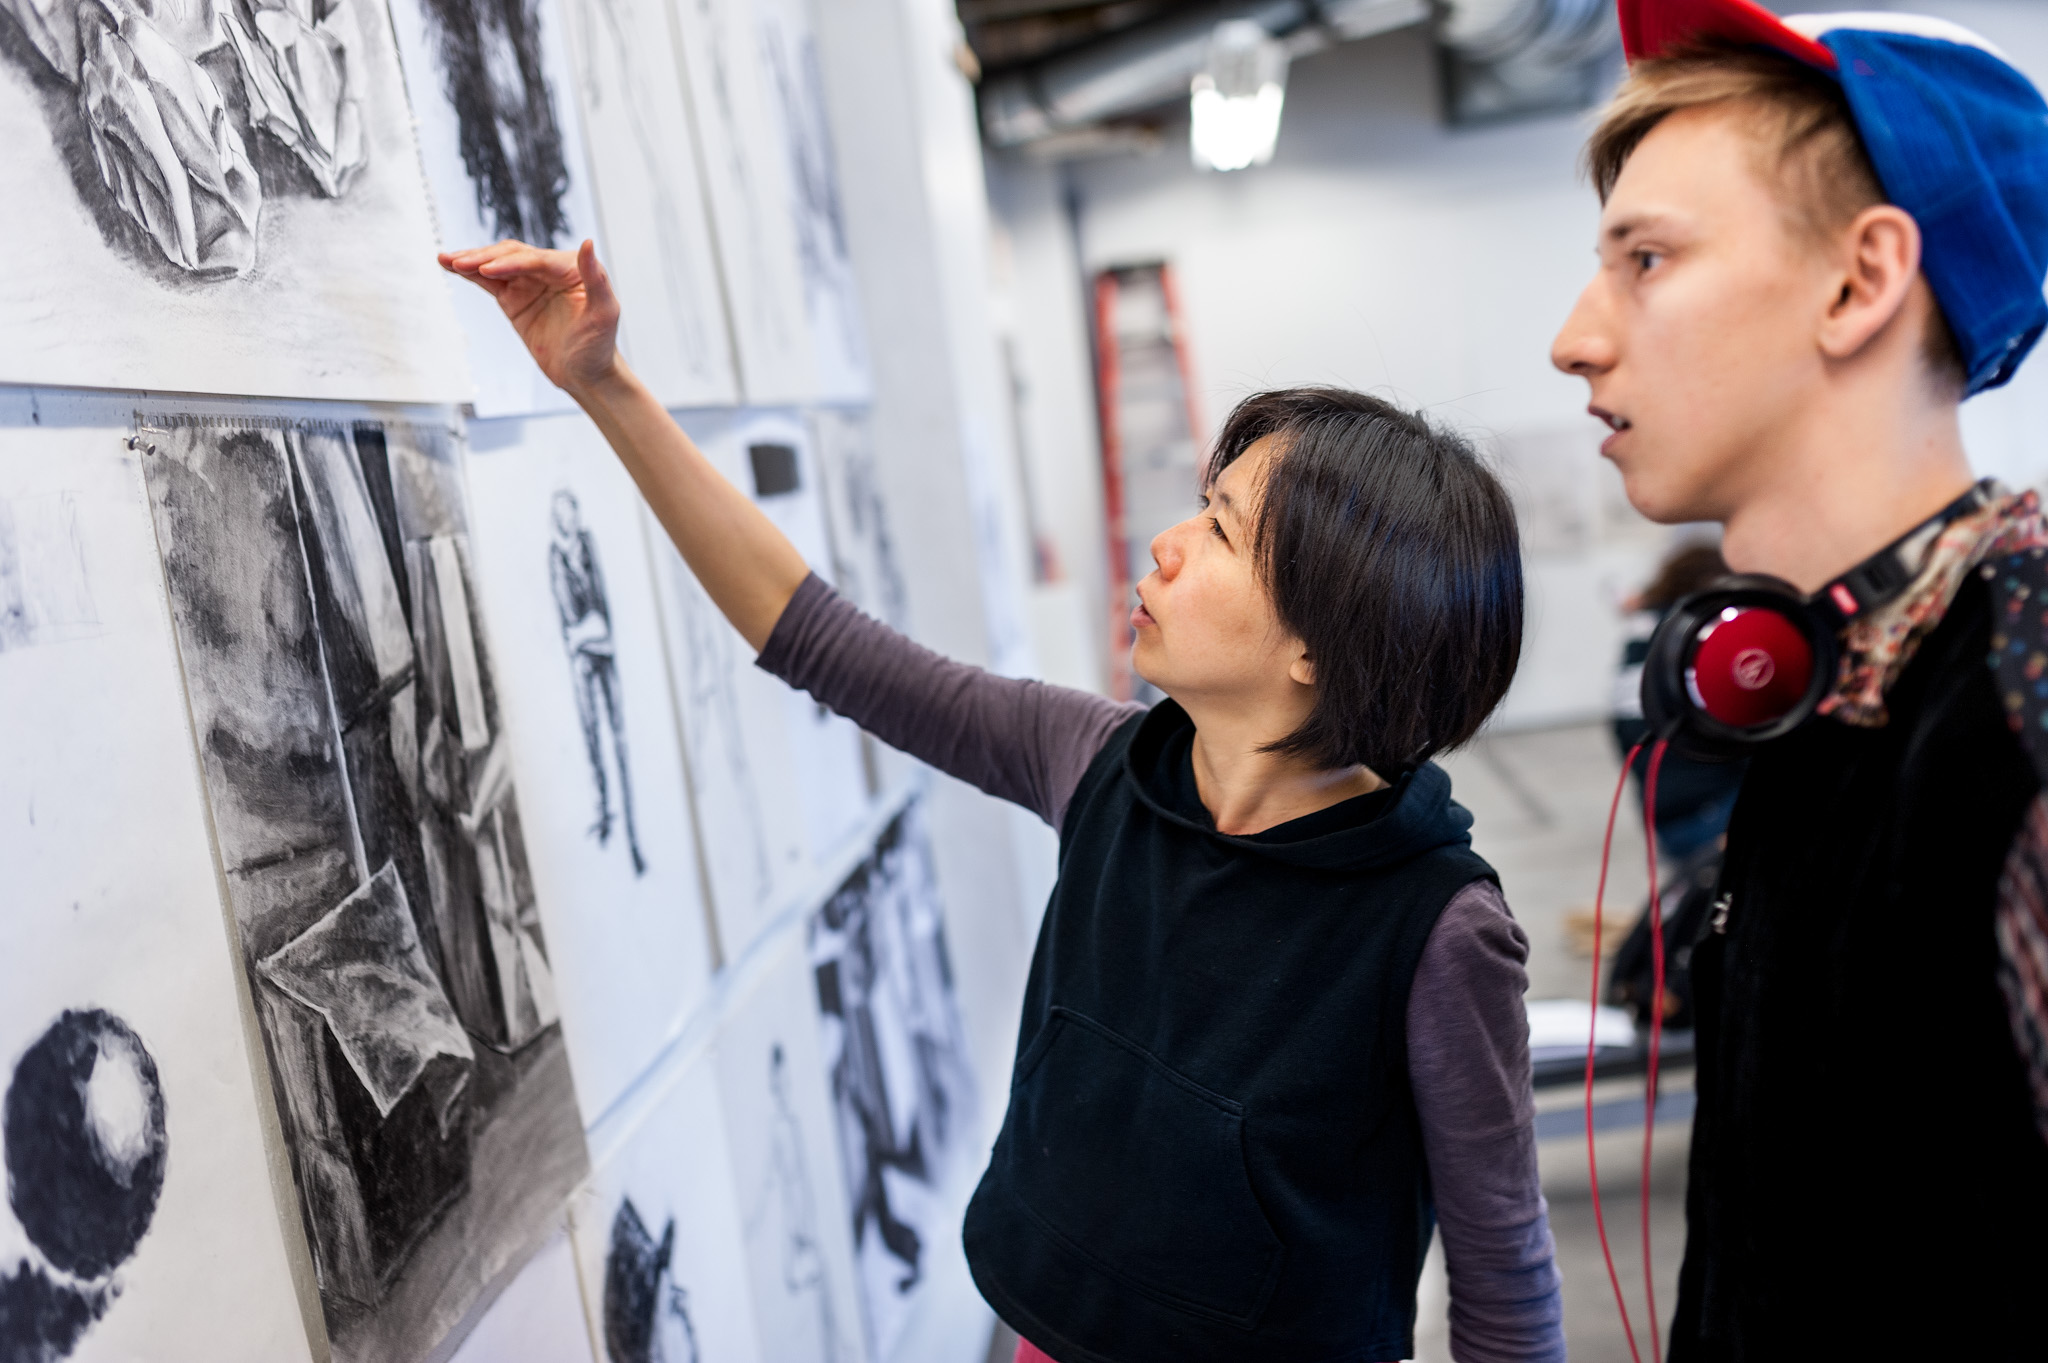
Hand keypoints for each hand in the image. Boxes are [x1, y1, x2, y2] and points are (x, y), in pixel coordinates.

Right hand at [438, 239, 621, 394]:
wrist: (586, 375)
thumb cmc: (600, 346)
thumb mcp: (604, 313)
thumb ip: (596, 278)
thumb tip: (588, 241)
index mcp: (572, 269)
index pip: (536, 260)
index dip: (511, 263)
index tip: (487, 269)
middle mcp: (549, 270)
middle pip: (512, 256)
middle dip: (484, 258)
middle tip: (458, 262)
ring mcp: (529, 283)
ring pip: (497, 265)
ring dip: (471, 261)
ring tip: (446, 259)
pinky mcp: (514, 298)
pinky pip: (489, 282)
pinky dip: (470, 274)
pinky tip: (451, 266)